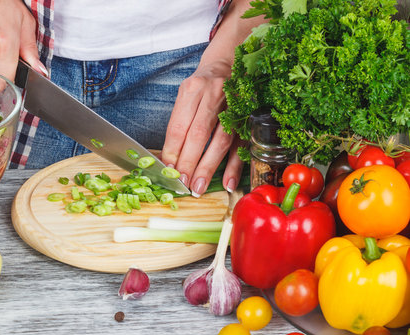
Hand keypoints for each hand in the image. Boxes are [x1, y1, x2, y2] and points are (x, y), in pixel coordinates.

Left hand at [161, 60, 243, 196]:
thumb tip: (168, 159)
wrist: (231, 63)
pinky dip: (235, 166)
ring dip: (209, 167)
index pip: (179, 126)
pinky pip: (242, 145)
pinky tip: (229, 183)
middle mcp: (214, 95)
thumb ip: (179, 123)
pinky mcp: (249, 117)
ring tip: (199, 187)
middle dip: (189, 163)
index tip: (168, 171)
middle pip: (199, 134)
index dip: (173, 151)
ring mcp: (235, 105)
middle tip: (183, 184)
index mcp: (193, 89)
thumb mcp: (186, 95)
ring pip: (220, 141)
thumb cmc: (203, 85)